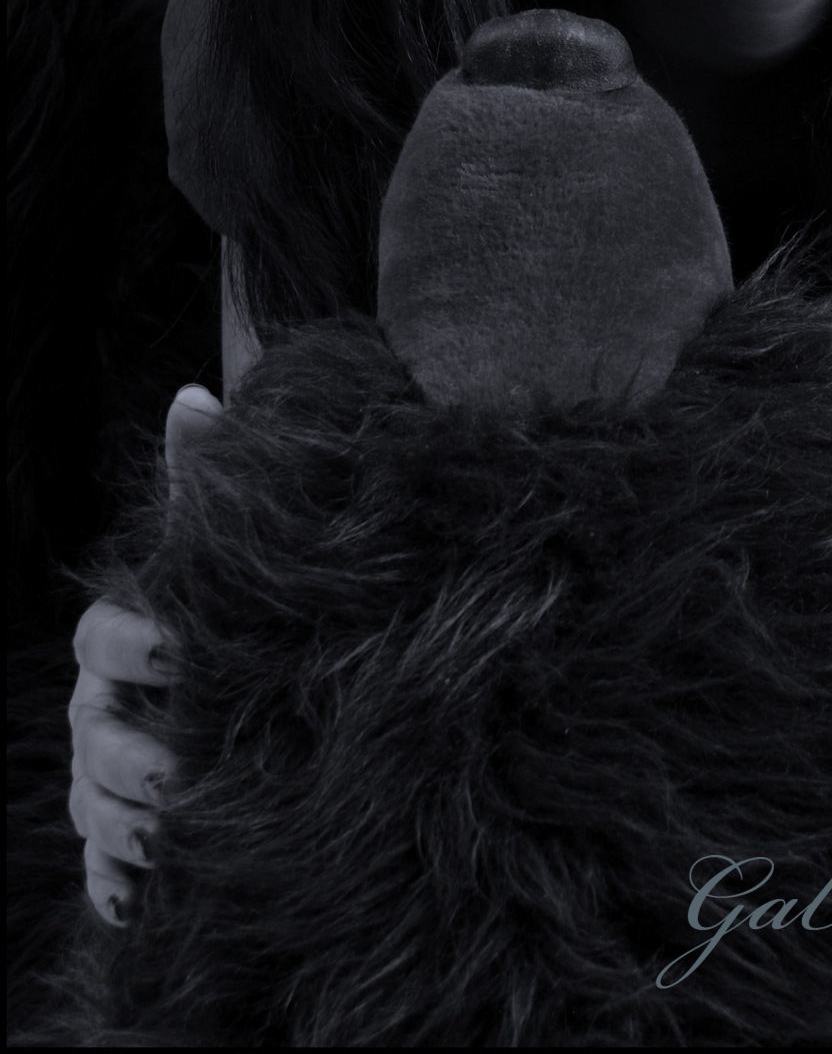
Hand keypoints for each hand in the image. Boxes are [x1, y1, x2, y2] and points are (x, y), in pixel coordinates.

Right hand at [68, 384, 222, 923]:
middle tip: (177, 773)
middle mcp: (103, 704)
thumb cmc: (246, 596)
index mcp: (126, 633)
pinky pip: (106, 870)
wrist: (275, 666)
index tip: (180, 651)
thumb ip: (208, 476)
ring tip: (168, 842)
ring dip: (123, 827)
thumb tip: (196, 395)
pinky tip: (142, 901)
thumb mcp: (232, 538)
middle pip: (89, 735)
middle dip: (125, 758)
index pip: (101, 636)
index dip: (134, 645)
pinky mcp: (126, 836)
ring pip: (93, 806)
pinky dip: (119, 887)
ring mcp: (108, 771)